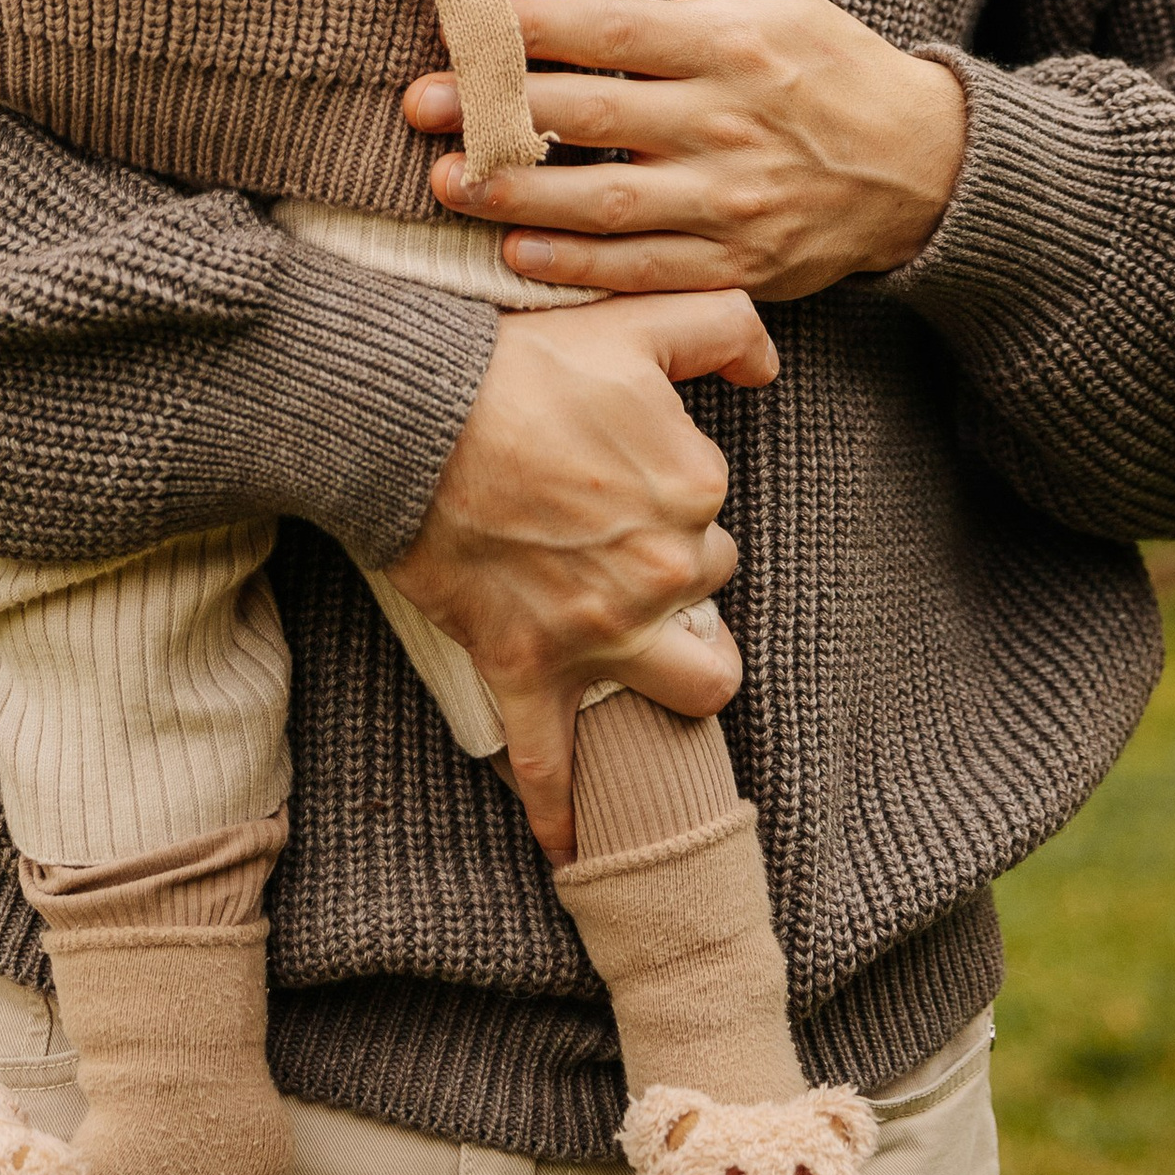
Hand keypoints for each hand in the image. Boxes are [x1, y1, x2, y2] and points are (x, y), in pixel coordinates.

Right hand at [384, 291, 779, 859]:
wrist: (406, 417)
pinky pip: (553, 764)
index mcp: (694, 490)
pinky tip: (571, 851)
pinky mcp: (528, 668)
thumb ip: (722, 326)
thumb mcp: (633, 323)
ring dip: (675, 672)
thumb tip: (767, 366)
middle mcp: (661, 571)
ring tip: (644, 655)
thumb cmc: (513, 365)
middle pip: (703, 589)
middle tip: (602, 532)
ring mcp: (597, 631)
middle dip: (668, 568)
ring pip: (688, 683)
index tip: (614, 464)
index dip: (671, 488)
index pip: (715, 511)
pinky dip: (562, 812)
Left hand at [406, 0, 968, 301]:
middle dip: (498, 110)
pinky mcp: (738, 264)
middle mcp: (726, 121)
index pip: (612, 30)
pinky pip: (644, 268)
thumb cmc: (831, 65)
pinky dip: (577, 265)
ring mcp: (731, 200)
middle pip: (594, 115)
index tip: (460, 23)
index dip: (531, 27)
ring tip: (447, 183)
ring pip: (607, 202)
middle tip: (421, 104)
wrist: (925, 168)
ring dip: (520, 197)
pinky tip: (514, 254)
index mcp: (730, 43)